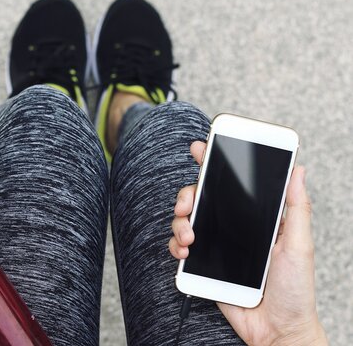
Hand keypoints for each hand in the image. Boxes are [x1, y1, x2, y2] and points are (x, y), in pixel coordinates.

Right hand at [169, 141, 327, 345]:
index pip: (232, 183)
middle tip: (187, 204)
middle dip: (188, 195)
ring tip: (189, 237)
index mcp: (255, 217)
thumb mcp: (299, 244)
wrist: (277, 329)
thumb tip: (297, 170)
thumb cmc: (295, 289)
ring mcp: (216, 245)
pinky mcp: (204, 264)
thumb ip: (297, 208)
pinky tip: (184, 252)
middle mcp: (232, 227)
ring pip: (186, 220)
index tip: (201, 149)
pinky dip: (176, 246)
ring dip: (180, 223)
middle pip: (201, 198)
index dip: (214, 163)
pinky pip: (180, 248)